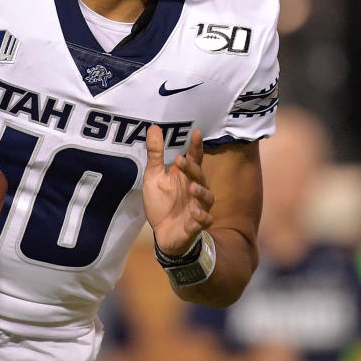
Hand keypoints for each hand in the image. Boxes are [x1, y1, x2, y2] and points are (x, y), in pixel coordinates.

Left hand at [143, 126, 213, 256]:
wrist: (162, 233)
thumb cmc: (161, 203)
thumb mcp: (154, 177)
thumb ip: (155, 154)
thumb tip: (154, 127)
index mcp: (186, 177)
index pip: (195, 159)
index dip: (196, 146)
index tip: (196, 133)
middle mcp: (195, 189)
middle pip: (199, 176)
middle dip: (192, 168)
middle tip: (180, 161)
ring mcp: (198, 207)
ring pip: (207, 197)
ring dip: (201, 191)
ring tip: (191, 187)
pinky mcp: (196, 225)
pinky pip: (204, 220)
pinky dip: (201, 216)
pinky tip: (194, 212)